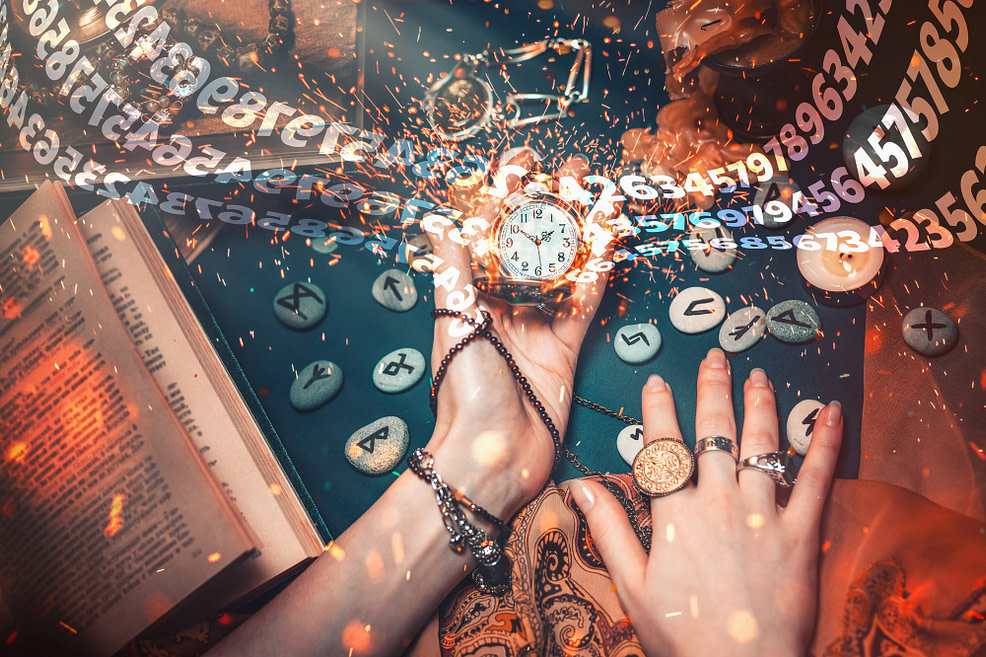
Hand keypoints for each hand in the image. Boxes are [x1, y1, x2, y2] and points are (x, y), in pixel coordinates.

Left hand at [424, 150, 614, 519]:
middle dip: (553, 201)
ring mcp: (538, 322)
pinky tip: (614, 237)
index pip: (489, 230)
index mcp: (471, 293)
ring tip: (601, 190)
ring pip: (566, 264)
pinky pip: (587, 299)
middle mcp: (505, 303)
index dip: (506, 193)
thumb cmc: (463, 388)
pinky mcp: (566, 345)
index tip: (524, 160)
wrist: (493, 453)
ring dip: (584, 226)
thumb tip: (437, 217)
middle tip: (574, 167)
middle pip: (533, 241)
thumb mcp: (453, 319)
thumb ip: (453, 267)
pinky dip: (601, 269)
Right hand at [570, 348, 842, 655]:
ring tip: (757, 375)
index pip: (663, 448)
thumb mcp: (632, 584)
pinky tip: (831, 412)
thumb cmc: (684, 634)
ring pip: (761, 444)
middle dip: (712, 390)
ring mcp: (763, 514)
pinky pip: (816, 478)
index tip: (657, 382)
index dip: (658, 410)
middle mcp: (719, 502)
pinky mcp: (801, 532)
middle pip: (714, 432)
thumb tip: (578, 485)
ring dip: (759, 403)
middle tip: (714, 357)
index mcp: (675, 514)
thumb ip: (607, 529)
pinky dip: (825, 442)